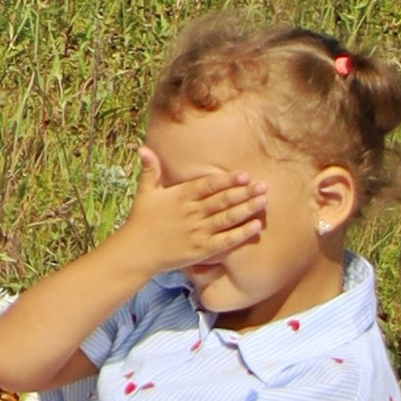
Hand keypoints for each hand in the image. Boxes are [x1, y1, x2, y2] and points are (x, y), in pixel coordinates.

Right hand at [116, 141, 268, 281]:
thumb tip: (143, 147)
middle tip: (264, 185)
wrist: (136, 252)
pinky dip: (242, 234)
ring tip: (263, 201)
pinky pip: (226, 241)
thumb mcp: (145, 193)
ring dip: (247, 209)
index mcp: (180, 197)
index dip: (226, 180)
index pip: (207, 186)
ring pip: (227, 218)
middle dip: (244, 192)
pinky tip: (256, 226)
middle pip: (222, 201)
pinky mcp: (201, 250)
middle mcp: (191, 213)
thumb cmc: (141, 220)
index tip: (244, 175)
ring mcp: (197, 232)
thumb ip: (150, 170)